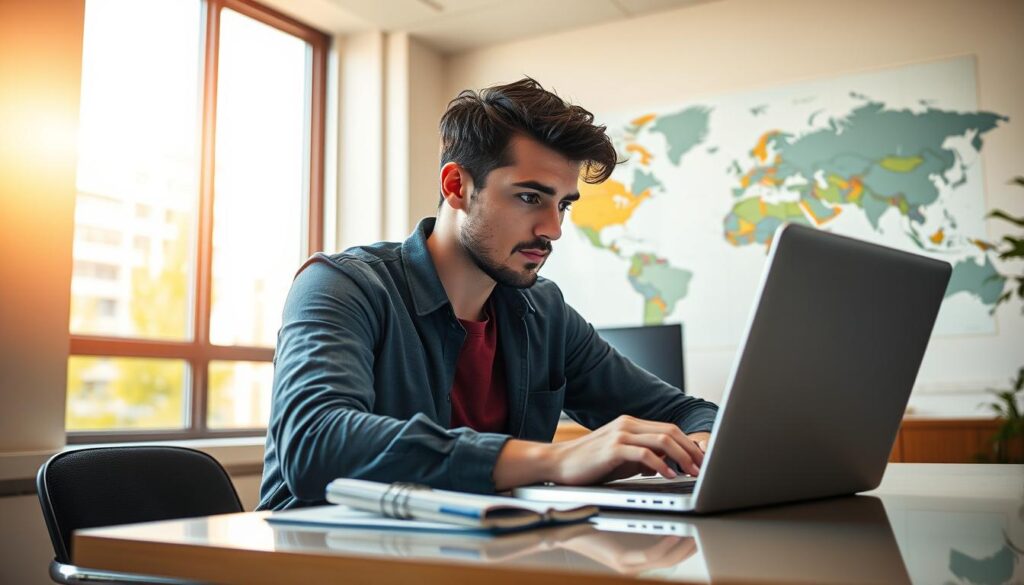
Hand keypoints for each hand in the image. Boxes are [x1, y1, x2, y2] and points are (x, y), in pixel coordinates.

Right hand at [493, 415, 706, 489]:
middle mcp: (628, 424)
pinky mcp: (613, 448)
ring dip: (682, 458)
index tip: (702, 461)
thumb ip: (643, 457)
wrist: (557, 464)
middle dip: (692, 451)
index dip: (689, 444)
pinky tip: (668, 476)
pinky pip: (645, 454)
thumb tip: (666, 465)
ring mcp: (620, 434)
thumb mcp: (621, 459)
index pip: (670, 429)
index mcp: (631, 423)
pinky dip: (661, 465)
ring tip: (691, 473)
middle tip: (703, 469)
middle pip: (671, 432)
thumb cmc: (589, 464)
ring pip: (663, 440)